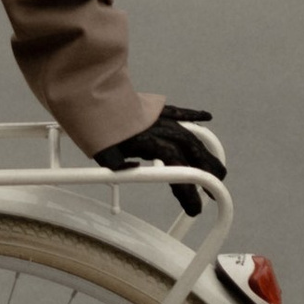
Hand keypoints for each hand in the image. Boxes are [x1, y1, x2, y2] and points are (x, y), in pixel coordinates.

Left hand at [90, 99, 226, 218]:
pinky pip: (178, 111)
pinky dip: (193, 114)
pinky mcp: (155, 108)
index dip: (188, 191)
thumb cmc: (94, 128)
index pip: (178, 170)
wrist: (89, 96)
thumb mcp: (106, 154)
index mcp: (152, 144)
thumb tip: (135, 170)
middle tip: (214, 189)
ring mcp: (160, 118)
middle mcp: (161, 130)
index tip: (195, 207)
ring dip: (204, 152)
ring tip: (215, 167)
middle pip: (191, 152)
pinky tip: (207, 116)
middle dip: (206, 172)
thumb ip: (122, 166)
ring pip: (189, 135)